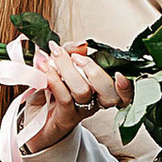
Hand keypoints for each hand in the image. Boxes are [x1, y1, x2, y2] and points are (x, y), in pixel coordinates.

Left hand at [12, 39, 131, 156]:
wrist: (35, 118)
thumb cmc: (52, 91)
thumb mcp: (63, 64)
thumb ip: (72, 51)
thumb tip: (82, 43)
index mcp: (100, 90)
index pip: (124, 94)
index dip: (126, 87)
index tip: (119, 74)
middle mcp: (95, 103)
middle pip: (108, 92)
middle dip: (93, 69)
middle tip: (74, 57)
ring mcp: (80, 111)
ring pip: (83, 91)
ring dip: (68, 69)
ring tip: (54, 55)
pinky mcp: (64, 117)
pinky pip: (64, 97)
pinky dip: (55, 79)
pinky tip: (47, 68)